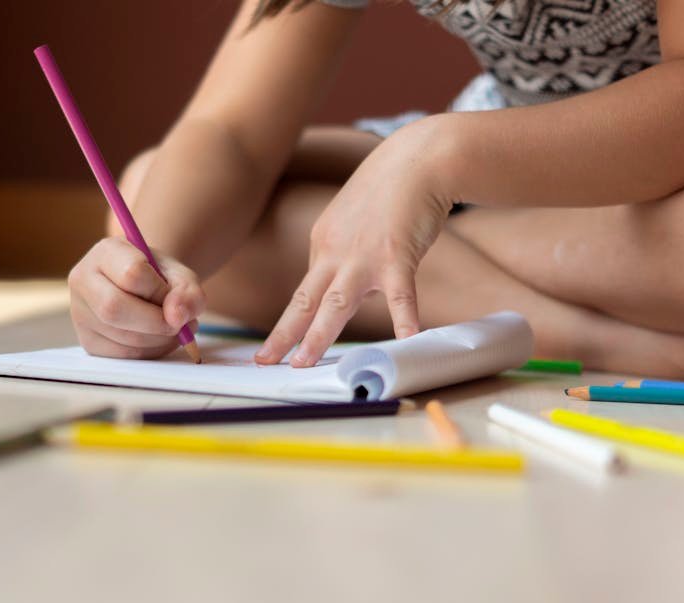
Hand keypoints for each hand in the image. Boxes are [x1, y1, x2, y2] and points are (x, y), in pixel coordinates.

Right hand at [69, 236, 205, 358]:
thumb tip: (177, 318)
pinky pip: (121, 354)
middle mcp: (83, 280)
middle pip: (114, 308)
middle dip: (156, 322)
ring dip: (158, 340)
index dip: (160, 291)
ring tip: (174, 330)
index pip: (132, 273)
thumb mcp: (180, 275)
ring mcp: (80, 313)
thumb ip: (187, 291)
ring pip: (119, 336)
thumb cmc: (160, 278)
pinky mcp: (87, 341)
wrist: (143, 289)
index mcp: (105, 252)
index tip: (172, 295)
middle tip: (179, 324)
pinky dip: (149, 352)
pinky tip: (159, 340)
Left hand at [255, 125, 454, 366]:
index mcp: (322, 243)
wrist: (418, 158)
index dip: (292, 322)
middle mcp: (335, 251)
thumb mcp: (351, 221)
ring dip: (318, 336)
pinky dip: (403, 315)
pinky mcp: (397, 255)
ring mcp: (364, 255)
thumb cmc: (390, 190)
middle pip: (304, 301)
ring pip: (336, 303)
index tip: (275, 347)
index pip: (305, 291)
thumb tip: (350, 288)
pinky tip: (406, 336)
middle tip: (264, 361)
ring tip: (304, 362)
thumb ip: (345, 254)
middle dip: (283, 335)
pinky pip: (400, 292)